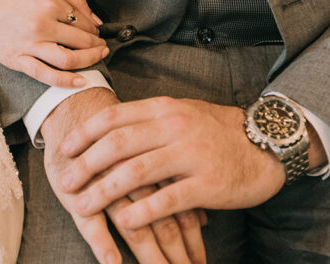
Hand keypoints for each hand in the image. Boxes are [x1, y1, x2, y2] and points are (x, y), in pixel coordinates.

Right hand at [0, 0, 106, 86]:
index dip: (94, 29)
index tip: (97, 33)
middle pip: (80, 41)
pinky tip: (81, 81)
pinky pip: (46, 75)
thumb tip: (97, 20)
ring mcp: (30, 44)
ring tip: (98, 59)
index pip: (83, 21)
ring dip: (89, 61)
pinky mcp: (18, 60)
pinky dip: (66, 81)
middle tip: (102, 48)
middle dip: (96, 45)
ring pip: (68, 59)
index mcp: (49, 3)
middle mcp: (42, 24)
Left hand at [59, 96, 287, 228]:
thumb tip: (109, 127)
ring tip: (83, 205)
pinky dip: (142, 211)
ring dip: (104, 190)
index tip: (64, 148)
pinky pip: (168, 199)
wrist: (265, 144)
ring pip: (137, 171)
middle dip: (86, 164)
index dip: (85, 132)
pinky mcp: (207, 183)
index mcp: (164, 108)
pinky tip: (124, 222)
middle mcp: (174, 126)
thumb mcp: (181, 113)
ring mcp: (191, 154)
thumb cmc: (217, 130)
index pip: (115, 116)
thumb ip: (148, 120)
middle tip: (65, 181)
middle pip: (119, 143)